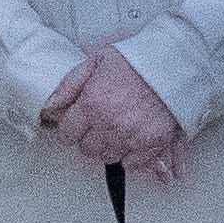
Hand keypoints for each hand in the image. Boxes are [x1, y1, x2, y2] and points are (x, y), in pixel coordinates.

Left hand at [41, 44, 190, 176]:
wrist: (173, 62)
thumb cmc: (136, 59)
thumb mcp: (95, 62)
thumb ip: (68, 86)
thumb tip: (50, 107)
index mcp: (92, 103)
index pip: (67, 135)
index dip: (70, 129)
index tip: (76, 125)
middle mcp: (109, 123)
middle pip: (87, 149)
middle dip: (89, 138)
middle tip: (98, 124)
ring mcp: (131, 135)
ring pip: (108, 157)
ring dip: (109, 146)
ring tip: (116, 129)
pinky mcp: (152, 143)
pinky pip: (132, 163)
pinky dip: (130, 154)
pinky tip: (131, 137)